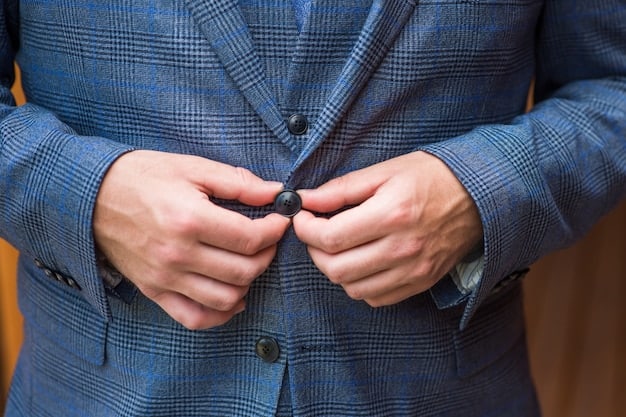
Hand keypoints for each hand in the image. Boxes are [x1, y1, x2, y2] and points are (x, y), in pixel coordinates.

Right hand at [93, 150, 290, 328]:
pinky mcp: (154, 290)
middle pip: (243, 271)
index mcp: (190, 219)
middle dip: (267, 255)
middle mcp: (178, 254)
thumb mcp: (191, 168)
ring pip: (225, 298)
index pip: (250, 239)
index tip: (280, 221)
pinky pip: (194, 318)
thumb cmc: (142, 176)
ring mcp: (165, 277)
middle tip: (268, 240)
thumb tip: (275, 194)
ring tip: (250, 263)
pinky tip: (232, 297)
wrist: (90, 196)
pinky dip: (220, 314)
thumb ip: (237, 183)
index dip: (275, 231)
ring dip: (248, 283)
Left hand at [292, 151, 482, 306]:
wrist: (479, 195)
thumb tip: (305, 199)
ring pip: (353, 288)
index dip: (305, 229)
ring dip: (334, 270)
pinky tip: (360, 262)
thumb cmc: (431, 177)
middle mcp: (403, 248)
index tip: (301, 217)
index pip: (330, 237)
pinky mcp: (421, 282)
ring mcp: (414, 270)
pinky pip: (377, 298)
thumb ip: (341, 189)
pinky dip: (359, 284)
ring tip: (337, 248)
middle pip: (337, 268)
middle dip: (314, 251)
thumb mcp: (385, 171)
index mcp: (392, 214)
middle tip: (315, 233)